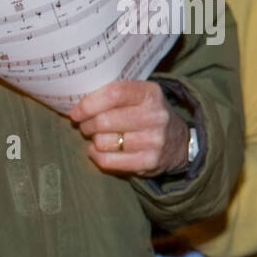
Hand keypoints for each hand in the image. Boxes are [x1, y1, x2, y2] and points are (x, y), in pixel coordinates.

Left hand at [69, 80, 189, 177]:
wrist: (179, 142)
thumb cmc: (147, 115)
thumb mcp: (139, 96)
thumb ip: (113, 95)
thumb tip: (77, 106)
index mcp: (150, 94)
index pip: (113, 94)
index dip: (88, 104)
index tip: (76, 112)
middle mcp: (156, 116)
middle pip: (104, 120)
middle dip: (87, 125)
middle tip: (87, 126)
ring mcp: (154, 141)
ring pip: (103, 142)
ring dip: (94, 141)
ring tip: (99, 138)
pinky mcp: (149, 162)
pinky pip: (108, 161)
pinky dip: (97, 156)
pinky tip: (101, 151)